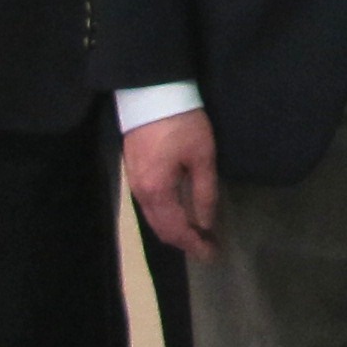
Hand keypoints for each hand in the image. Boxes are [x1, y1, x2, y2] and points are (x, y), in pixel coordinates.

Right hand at [125, 110, 221, 259]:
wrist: (151, 92)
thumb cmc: (182, 123)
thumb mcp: (202, 156)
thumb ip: (204, 193)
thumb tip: (206, 223)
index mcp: (157, 192)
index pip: (176, 230)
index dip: (195, 245)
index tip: (213, 254)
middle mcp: (140, 193)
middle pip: (161, 229)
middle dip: (185, 242)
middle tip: (208, 247)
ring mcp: (134, 182)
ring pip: (154, 218)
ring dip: (175, 230)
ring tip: (198, 234)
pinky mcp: (134, 171)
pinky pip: (149, 205)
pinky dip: (166, 216)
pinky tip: (180, 213)